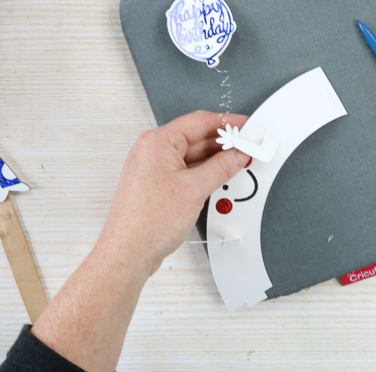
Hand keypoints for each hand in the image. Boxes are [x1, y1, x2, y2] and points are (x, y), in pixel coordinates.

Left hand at [100, 110, 249, 277]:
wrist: (127, 253)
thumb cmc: (146, 222)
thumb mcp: (194, 189)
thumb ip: (221, 168)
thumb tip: (238, 155)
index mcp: (157, 141)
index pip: (200, 121)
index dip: (228, 123)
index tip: (247, 127)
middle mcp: (153, 150)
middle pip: (197, 137)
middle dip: (224, 143)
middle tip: (248, 147)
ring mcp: (154, 168)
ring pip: (192, 156)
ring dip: (215, 160)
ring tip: (238, 164)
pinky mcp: (157, 185)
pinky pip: (186, 170)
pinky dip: (204, 172)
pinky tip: (219, 178)